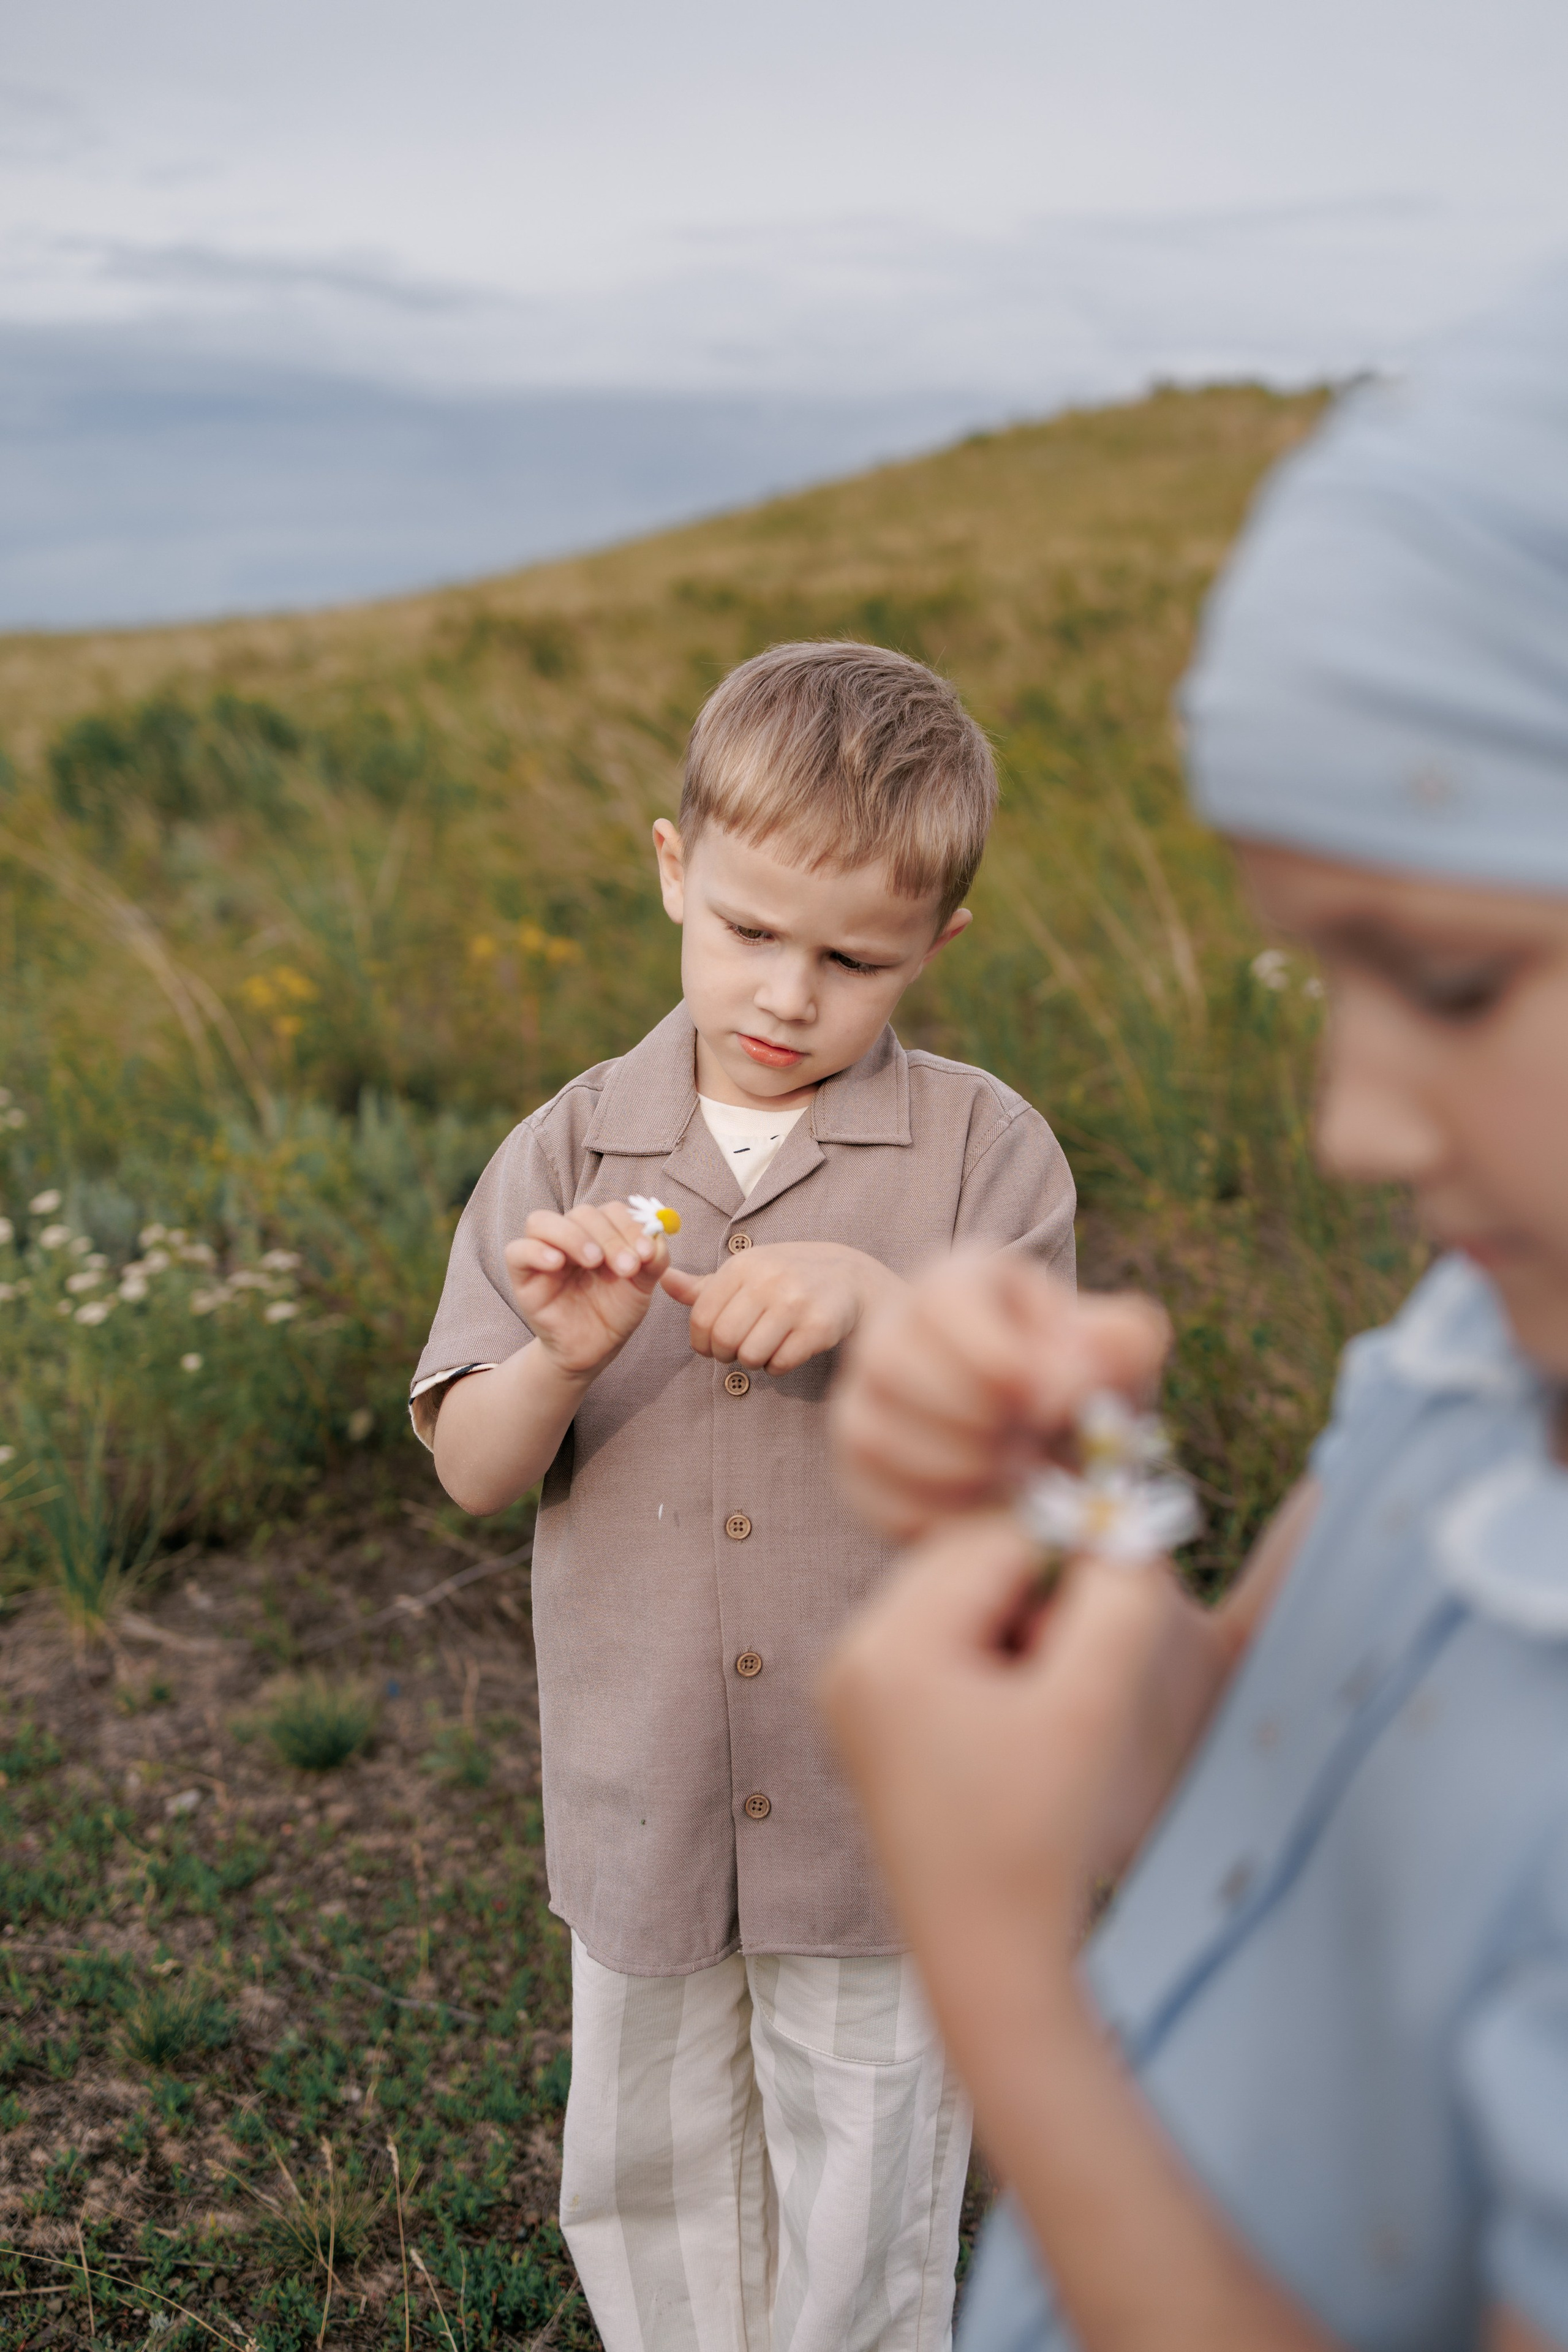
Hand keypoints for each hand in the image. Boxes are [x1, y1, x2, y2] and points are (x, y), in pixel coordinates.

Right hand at [505, 1201, 669, 1379]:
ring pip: (541, 1221)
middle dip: (609, 1237)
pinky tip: (557, 1263)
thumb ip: (653, 1259)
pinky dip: (536, 1251)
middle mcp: (570, 1236)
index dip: (630, 1226)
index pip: (610, 1211)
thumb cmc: (615, 1312)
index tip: (647, 1252)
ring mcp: (543, 1253)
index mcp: (599, 1233)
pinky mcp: (523, 1275)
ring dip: (572, 1236)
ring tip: (594, 1261)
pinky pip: (517, 1251)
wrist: (595, 1350)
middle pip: (581, 1213)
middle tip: (627, 1267)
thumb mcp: (641, 1286)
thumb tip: (657, 1236)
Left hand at [661, 1242, 901, 1375]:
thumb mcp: (746, 1272)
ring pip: (750, 1356)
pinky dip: (778, 1366)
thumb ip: (704, 1286)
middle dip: (725, 1354)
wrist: (849, 1278)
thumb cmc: (787, 1277)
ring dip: (753, 1361)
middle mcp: (768, 1280)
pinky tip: (786, 1350)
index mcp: (743, 1265)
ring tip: (765, 1347)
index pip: (701, 1317)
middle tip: (738, 1350)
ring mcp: (795, 1303)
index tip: (712, 1344)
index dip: (701, 1341)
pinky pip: (780, 1365)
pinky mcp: (819, 1327)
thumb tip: (662, 1280)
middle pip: (723, 1340)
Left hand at [820, 1512, 1213, 1956]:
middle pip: (967, 1561)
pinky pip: (943, 1644)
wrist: (988, 1960)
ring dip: (1023, 1625)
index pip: (993, 1537)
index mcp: (887, 1645)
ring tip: (1054, 1704)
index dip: (1069, 1551)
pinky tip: (1026, 1724)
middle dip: (1040, 1591)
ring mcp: (852, 1689)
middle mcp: (851, 1655)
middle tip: (1084, 1663)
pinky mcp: (870, 1720)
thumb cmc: (1038, 1839)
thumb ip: (1119, 1599)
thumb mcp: (1091, 1706)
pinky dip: (997, 1659)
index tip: (1122, 1597)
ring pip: (961, 1599)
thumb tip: (1125, 1525)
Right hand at [833, 1251, 1170, 1538]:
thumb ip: (1120, 1343)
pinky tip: (985, 1512)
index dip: (991, 1356)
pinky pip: (868, 1491)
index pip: (940, 1299)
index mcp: (959, 1281)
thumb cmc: (1085, 1380)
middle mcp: (894, 1329)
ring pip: (870, 1431)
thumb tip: (1058, 1384)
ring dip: (954, 1471)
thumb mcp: (1122, 1348)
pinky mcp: (857, 1463)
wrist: (1055, 1443)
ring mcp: (864, 1397)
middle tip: (1032, 1454)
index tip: (1046, 1405)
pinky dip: (932, 1514)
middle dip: (970, 1421)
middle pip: (889, 1362)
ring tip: (1015, 1484)